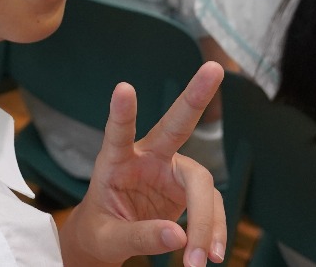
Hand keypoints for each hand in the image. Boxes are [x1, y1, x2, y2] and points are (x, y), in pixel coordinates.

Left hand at [61, 63, 226, 266]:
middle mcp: (147, 158)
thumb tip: (180, 238)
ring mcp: (170, 172)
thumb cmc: (100, 230)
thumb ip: (139, 236)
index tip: (123, 88)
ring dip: (207, 222)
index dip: (122, 112)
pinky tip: (213, 254)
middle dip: (195, 97)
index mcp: (115, 162)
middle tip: (215, 67)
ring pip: (202, 184)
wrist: (108, 238)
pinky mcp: (187, 190)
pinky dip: (215, 231)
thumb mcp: (109, 238)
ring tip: (203, 262)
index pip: (118, 133)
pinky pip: (211, 207)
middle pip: (175, 125)